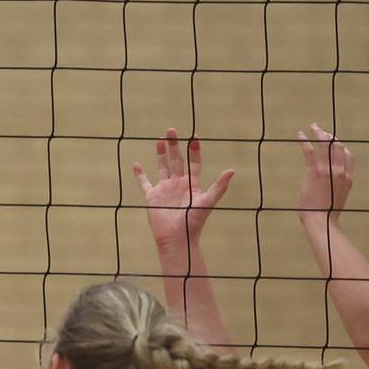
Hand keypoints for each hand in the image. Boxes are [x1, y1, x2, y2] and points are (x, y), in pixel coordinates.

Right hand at [132, 128, 233, 252]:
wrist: (177, 238)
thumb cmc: (194, 222)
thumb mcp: (208, 202)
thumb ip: (219, 186)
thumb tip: (232, 170)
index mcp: (192, 184)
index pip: (194, 163)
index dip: (194, 151)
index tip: (194, 138)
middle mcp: (178, 184)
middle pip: (176, 160)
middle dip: (174, 145)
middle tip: (171, 130)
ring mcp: (164, 189)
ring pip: (162, 167)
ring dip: (160, 154)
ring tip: (159, 141)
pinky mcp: (152, 197)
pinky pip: (144, 182)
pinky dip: (139, 174)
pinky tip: (136, 165)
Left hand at [298, 123, 352, 226]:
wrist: (321, 220)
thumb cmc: (327, 211)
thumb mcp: (339, 196)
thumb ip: (338, 185)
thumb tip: (332, 180)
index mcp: (348, 178)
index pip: (348, 155)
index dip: (341, 145)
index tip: (333, 139)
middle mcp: (340, 172)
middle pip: (337, 147)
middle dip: (329, 136)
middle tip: (320, 129)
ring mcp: (328, 171)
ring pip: (325, 146)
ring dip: (318, 133)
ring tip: (312, 127)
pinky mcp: (314, 172)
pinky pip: (310, 151)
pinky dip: (304, 141)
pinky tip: (300, 135)